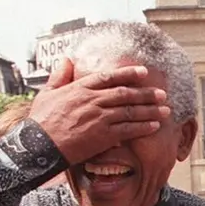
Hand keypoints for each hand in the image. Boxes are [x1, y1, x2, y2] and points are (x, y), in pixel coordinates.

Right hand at [30, 59, 169, 164]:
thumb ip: (59, 76)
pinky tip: (155, 126)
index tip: (143, 72)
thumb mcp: (47, 93)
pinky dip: (143, 127)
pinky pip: (128, 129)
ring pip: (130, 110)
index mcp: (80, 88)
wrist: (39, 145)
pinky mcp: (103, 135)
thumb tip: (66, 60)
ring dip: (150, 109)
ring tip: (165, 109)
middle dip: (146, 93)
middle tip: (162, 93)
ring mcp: (99, 117)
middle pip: (125, 93)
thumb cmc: (40, 122)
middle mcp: (92, 100)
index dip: (128, 73)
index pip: (109, 77)